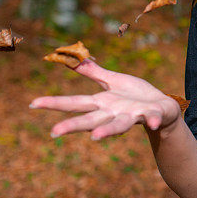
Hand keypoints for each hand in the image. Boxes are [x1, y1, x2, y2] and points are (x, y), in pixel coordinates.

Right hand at [29, 59, 181, 140]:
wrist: (163, 108)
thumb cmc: (136, 96)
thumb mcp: (113, 81)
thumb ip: (94, 73)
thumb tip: (73, 61)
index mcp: (103, 103)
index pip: (75, 102)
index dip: (55, 103)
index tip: (33, 103)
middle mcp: (114, 113)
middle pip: (91, 119)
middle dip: (73, 125)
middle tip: (55, 132)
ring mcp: (133, 116)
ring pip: (119, 125)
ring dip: (108, 130)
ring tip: (96, 137)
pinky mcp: (152, 115)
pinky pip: (152, 118)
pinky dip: (151, 120)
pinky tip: (151, 123)